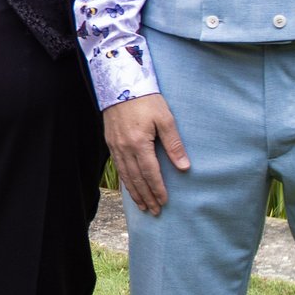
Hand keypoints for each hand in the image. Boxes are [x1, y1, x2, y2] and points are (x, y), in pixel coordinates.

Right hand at [103, 94, 189, 215]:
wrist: (120, 83)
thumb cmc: (146, 100)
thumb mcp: (165, 118)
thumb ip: (174, 144)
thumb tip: (184, 167)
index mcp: (139, 143)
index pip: (150, 173)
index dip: (157, 189)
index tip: (164, 202)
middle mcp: (124, 148)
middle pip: (136, 179)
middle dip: (147, 196)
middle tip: (155, 211)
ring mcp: (115, 146)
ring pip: (125, 176)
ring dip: (135, 192)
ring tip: (143, 205)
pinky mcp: (110, 142)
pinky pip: (118, 167)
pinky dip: (125, 181)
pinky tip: (130, 187)